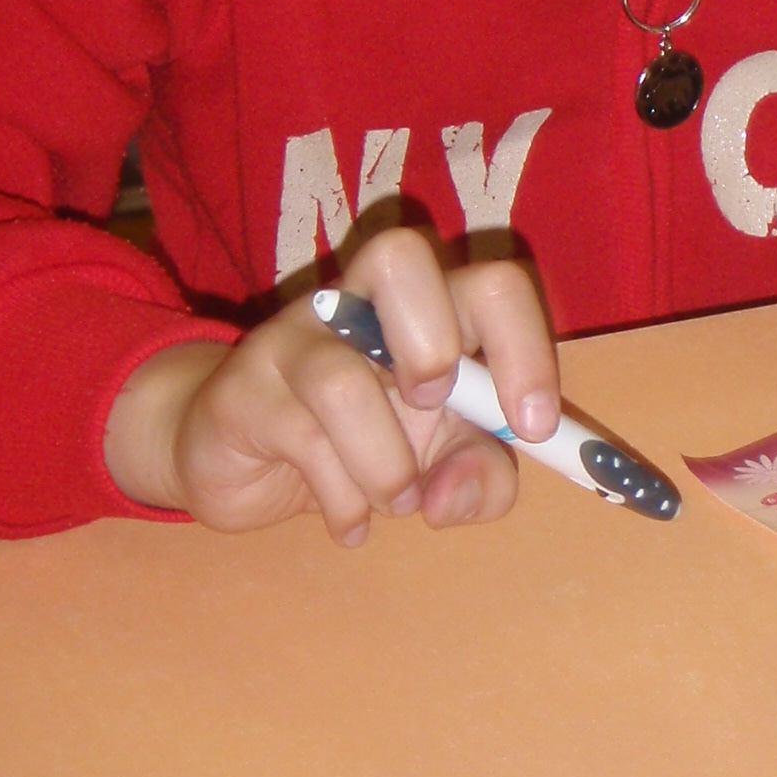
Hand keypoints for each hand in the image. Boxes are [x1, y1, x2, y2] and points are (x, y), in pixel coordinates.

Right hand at [103, 229, 558, 544]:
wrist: (243, 465)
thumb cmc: (363, 448)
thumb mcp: (444, 468)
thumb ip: (482, 477)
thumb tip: (452, 495)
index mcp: (430, 307)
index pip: (491, 283)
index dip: (524, 346)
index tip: (535, 427)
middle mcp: (357, 301)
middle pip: (398, 254)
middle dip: (432, 345)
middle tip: (434, 410)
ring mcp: (291, 338)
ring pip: (341, 380)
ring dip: (386, 467)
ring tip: (395, 501)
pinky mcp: (240, 391)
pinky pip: (298, 441)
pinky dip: (343, 501)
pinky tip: (350, 522)